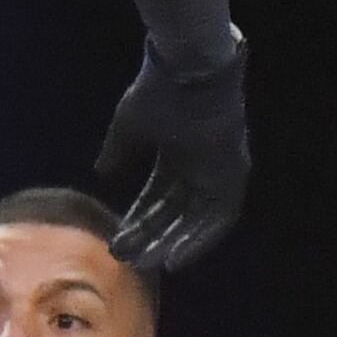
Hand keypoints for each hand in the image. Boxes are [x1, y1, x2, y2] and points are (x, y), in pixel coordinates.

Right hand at [97, 34, 247, 271]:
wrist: (187, 72)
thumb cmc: (156, 93)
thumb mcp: (129, 128)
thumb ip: (118, 152)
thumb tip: (102, 172)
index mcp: (176, 152)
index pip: (158, 196)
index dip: (140, 219)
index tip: (120, 240)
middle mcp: (199, 165)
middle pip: (176, 211)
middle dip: (152, 236)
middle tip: (128, 258)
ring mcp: (218, 170)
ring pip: (196, 218)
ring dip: (174, 242)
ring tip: (148, 264)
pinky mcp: (234, 175)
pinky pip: (221, 217)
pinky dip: (201, 239)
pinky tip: (176, 257)